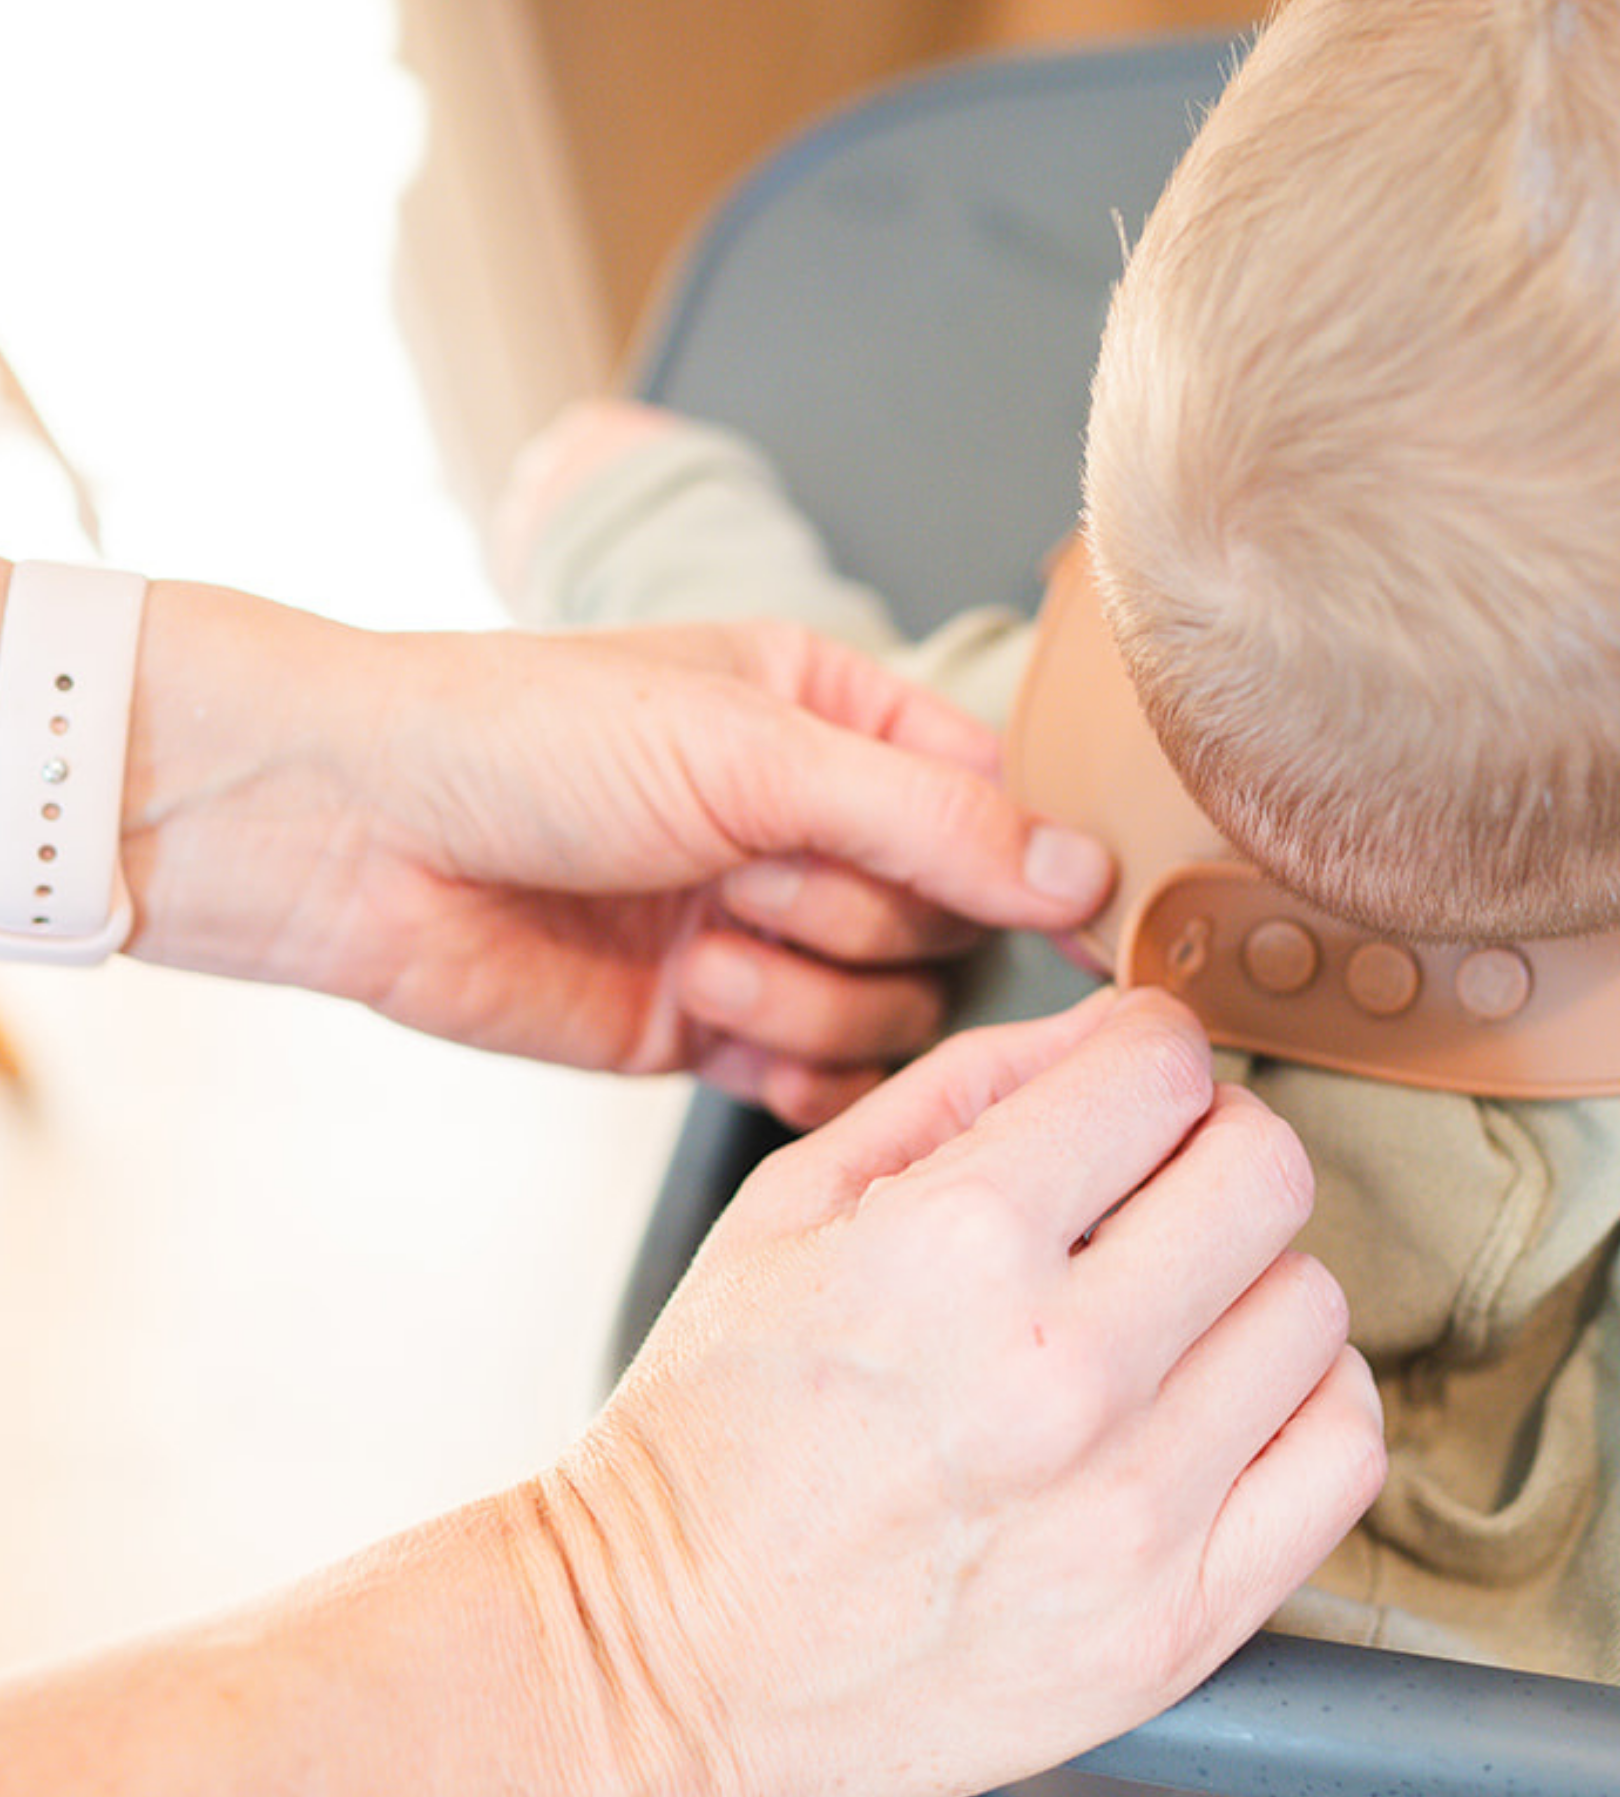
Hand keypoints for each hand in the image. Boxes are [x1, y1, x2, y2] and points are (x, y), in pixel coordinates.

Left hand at [116, 575, 1114, 1123]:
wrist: (354, 838)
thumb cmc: (524, 740)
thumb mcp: (750, 750)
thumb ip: (934, 819)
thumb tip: (1088, 875)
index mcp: (840, 718)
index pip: (1000, 801)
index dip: (1029, 864)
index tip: (1072, 919)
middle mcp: (819, 826)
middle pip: (952, 920)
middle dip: (854, 915)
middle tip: (746, 877)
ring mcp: (772, 930)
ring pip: (895, 1008)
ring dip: (801, 990)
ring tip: (693, 944)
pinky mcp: (720, 1023)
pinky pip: (825, 1077)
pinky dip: (786, 1065)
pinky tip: (713, 1023)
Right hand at [532, 989, 1384, 1796]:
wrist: (665, 1662)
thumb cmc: (716, 1434)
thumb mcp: (791, 1207)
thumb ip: (964, 1088)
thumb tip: (1111, 1031)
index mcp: (957, 1245)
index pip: (1165, 1069)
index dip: (1152, 1052)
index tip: (1135, 1084)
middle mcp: (1064, 1373)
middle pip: (1267, 1175)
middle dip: (1215, 1151)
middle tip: (1160, 1191)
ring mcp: (1134, 1509)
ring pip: (1314, 1308)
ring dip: (1251, 1288)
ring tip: (1165, 1321)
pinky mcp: (1177, 1623)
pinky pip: (1341, 1454)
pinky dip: (1302, 1407)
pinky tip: (1221, 1407)